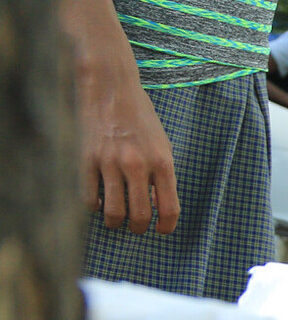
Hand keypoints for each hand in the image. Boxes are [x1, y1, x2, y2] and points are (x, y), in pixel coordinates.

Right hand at [78, 66, 178, 234]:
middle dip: (139, 228)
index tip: (161, 230)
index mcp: (162, 163)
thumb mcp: (162, 145)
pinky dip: (94, 206)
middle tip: (136, 227)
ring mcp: (110, 163)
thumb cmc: (141, 119)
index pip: (169, 208)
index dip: (166, 226)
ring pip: (112, 212)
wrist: (112, 89)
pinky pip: (88, 196)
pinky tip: (98, 202)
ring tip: (116, 220)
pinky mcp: (86, 159)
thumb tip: (156, 206)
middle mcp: (137, 165)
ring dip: (115, 222)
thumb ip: (162, 175)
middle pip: (139, 215)